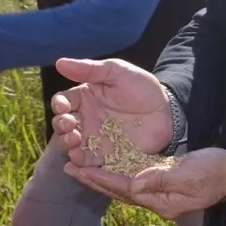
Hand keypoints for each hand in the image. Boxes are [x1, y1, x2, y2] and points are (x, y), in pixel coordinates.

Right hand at [50, 57, 173, 159]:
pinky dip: (80, 163)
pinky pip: (88, 163)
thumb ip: (89, 69)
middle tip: (69, 123)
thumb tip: (59, 62)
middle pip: (62, 125)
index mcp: (84, 98)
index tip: (63, 106)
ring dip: (66, 144)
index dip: (58, 104)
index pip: (63, 102)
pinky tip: (79, 159)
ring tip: (74, 139)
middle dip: (61, 125)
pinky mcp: (105, 156)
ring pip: (71, 145)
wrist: (166, 111)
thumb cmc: (141, 87)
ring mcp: (94, 139)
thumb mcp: (116, 72)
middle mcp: (85, 119)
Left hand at [65, 147, 225, 218]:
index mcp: (160, 200)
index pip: (125, 189)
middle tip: (70, 169)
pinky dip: (116, 173)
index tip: (82, 169)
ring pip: (122, 186)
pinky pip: (133, 179)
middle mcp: (155, 200)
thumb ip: (162, 179)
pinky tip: (106, 165)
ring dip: (101, 177)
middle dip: (93, 180)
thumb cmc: (215, 173)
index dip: (102, 178)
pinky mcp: (162, 182)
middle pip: (118, 191)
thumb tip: (134, 183)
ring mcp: (159, 193)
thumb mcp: (190, 174)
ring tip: (80, 167)